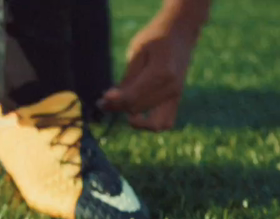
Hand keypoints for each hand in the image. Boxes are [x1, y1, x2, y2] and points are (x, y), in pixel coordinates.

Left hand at [98, 12, 202, 130]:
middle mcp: (171, 88)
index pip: (133, 97)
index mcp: (161, 73)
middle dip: (118, 107)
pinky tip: (136, 114)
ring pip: (152, 122)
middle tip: (103, 101)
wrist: (179, 33)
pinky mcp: (176, 99)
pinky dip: (150, 124)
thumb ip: (127, 78)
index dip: (114, 101)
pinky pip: (165, 123)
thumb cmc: (155, 38)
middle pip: (139, 109)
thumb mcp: (137, 51)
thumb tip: (109, 101)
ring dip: (134, 119)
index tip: (100, 100)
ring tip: (122, 108)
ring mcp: (176, 96)